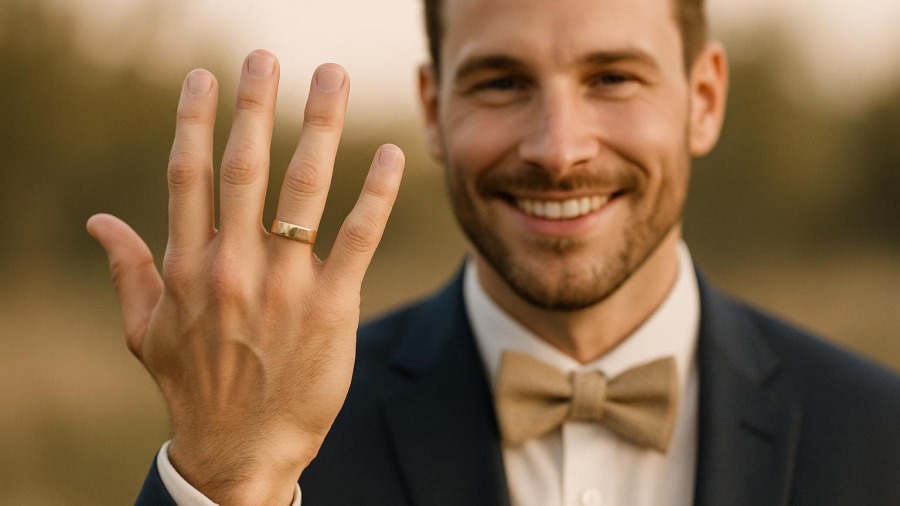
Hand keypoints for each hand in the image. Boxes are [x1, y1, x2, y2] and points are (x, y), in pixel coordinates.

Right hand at [86, 50, 403, 503]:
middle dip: (256, 105)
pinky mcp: (333, 306)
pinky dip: (376, 193)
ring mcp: (285, 285)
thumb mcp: (145, 333)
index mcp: (188, 266)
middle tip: (267, 56)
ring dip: (320, 127)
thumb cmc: (193, 389)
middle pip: (245, 166)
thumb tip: (98, 222)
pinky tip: (391, 154)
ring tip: (332, 77)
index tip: (207, 77)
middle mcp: (234, 266)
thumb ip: (128, 270)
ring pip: (304, 188)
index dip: (196, 120)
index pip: (188, 175)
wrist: (241, 450)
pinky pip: (357, 237)